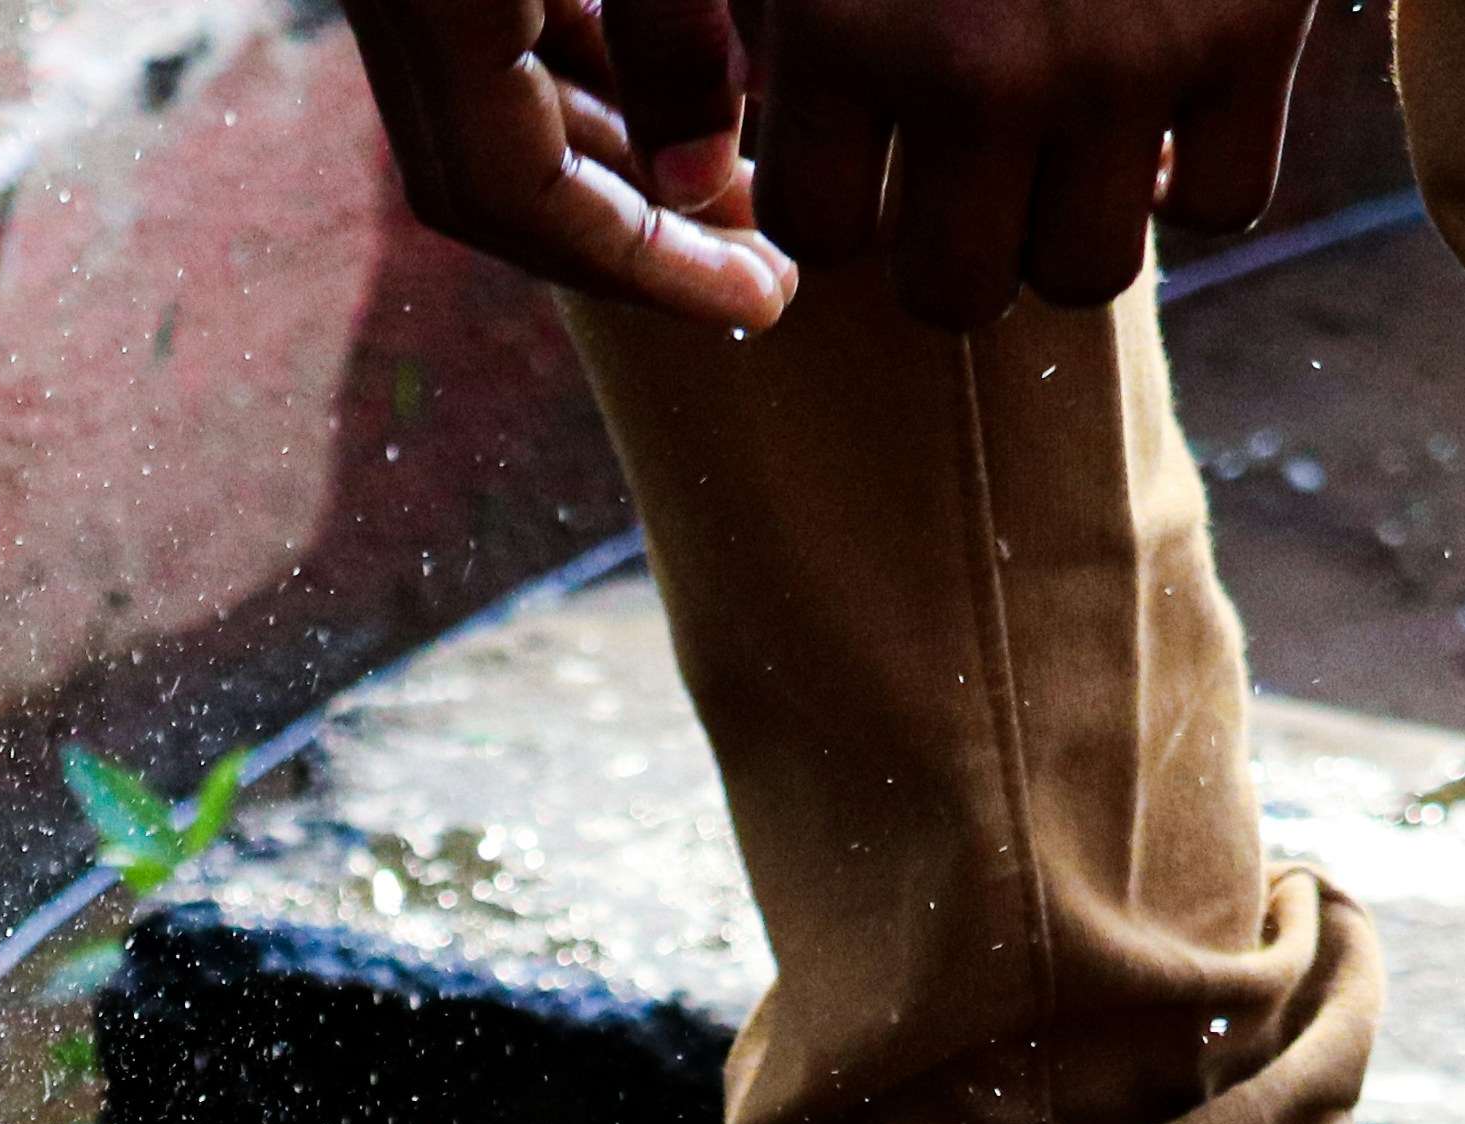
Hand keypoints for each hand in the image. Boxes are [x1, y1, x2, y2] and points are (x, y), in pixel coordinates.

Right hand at [346, 0, 795, 325]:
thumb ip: (674, 34)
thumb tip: (698, 183)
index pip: (516, 191)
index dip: (642, 265)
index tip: (758, 299)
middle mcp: (390, 1)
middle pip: (481, 185)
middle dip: (624, 243)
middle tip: (759, 272)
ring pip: (486, 123)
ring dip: (608, 174)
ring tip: (739, 200)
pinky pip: (492, 54)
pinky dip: (581, 94)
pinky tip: (671, 107)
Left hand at [621, 0, 1317, 322]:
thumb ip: (678, 35)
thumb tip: (687, 189)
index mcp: (843, 32)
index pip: (821, 232)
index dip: (839, 197)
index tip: (863, 142)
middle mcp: (981, 71)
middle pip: (955, 290)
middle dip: (949, 244)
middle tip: (961, 168)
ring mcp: (1123, 59)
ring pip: (1085, 271)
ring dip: (1064, 226)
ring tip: (1056, 145)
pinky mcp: (1253, 26)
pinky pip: (1221, 202)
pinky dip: (1191, 177)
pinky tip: (1156, 112)